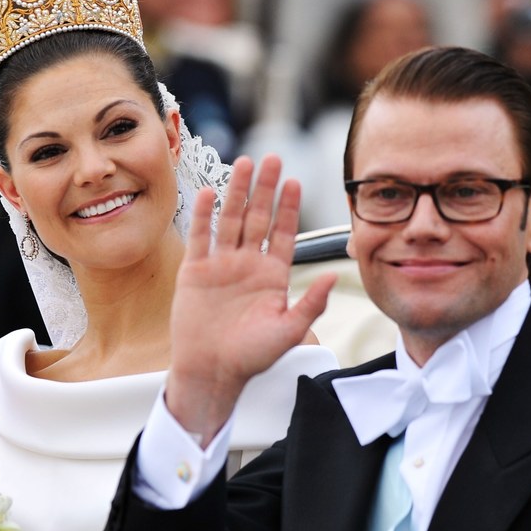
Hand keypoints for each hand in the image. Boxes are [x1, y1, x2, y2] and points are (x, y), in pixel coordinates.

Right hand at [165, 155, 335, 443]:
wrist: (211, 371)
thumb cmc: (252, 356)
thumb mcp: (290, 330)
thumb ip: (312, 302)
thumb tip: (336, 276)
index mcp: (272, 276)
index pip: (283, 233)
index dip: (289, 208)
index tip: (295, 182)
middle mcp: (247, 264)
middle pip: (257, 218)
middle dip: (265, 189)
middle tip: (272, 158)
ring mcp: (221, 265)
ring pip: (230, 220)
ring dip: (237, 192)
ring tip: (244, 164)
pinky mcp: (195, 271)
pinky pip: (200, 237)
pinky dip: (204, 215)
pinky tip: (211, 192)